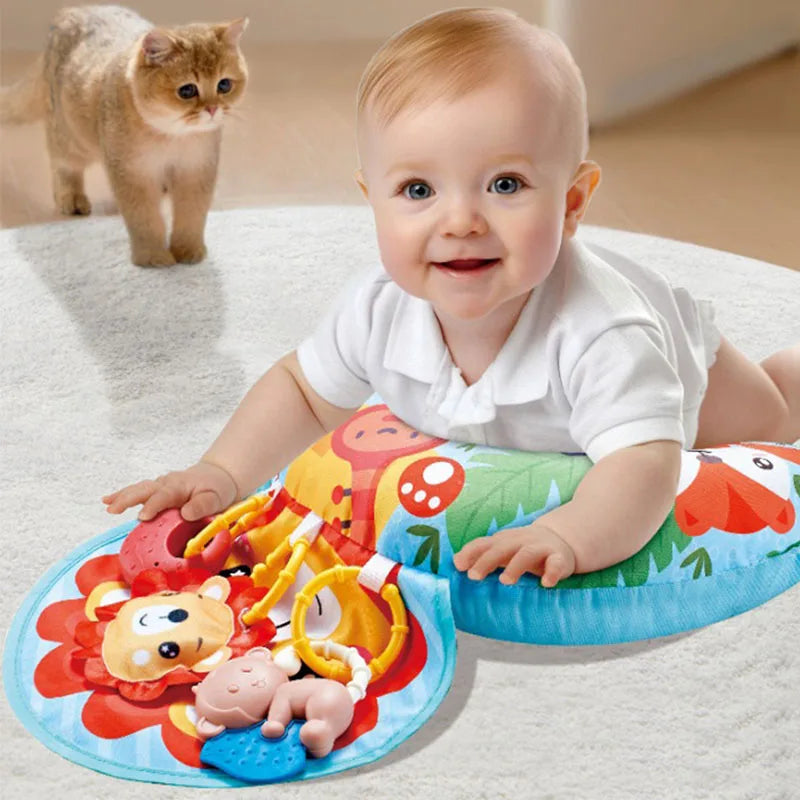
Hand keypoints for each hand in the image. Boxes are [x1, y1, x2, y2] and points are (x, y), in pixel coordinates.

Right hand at [102, 460, 238, 520]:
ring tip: (107, 505)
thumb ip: (203, 506)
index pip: (164, 496)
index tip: (143, 516)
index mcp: (180, 487)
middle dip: (128, 499)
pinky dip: (122, 496)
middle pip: (144, 490)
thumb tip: (186, 513)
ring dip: (122, 497)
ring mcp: (159, 487)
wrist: (218, 477)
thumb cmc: (216, 490)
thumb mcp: (216, 498)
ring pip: (138, 489)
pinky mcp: (155, 492)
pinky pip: (138, 492)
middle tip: (113, 509)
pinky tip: (107, 501)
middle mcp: (166, 484)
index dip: (153, 506)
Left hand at [453, 521, 576, 587]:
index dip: (471, 553)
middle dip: (487, 561)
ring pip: (527, 554)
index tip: (458, 566)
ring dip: (515, 566)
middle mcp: (520, 542)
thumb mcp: (502, 549)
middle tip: (474, 576)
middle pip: (502, 548)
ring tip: (505, 580)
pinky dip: (551, 572)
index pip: (484, 543)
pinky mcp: (559, 558)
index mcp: (504, 541)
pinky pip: (556, 564)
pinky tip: (546, 583)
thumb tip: (456, 563)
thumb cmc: (523, 548)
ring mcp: (540, 548)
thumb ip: (481, 555)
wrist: (560, 540)